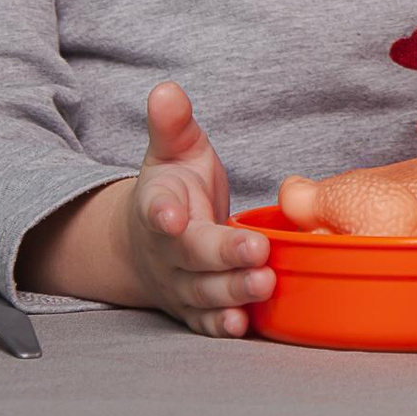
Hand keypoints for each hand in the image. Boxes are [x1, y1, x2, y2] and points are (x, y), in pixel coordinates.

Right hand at [122, 82, 271, 336]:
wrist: (152, 243)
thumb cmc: (175, 189)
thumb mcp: (173, 151)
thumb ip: (172, 125)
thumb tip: (166, 90)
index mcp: (158, 207)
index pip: (156, 210)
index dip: (163, 214)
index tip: (173, 217)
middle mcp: (167, 251)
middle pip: (193, 256)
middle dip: (223, 254)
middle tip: (257, 251)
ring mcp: (181, 283)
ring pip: (204, 292)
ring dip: (233, 291)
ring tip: (264, 284)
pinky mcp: (197, 307)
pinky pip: (207, 321)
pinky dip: (223, 325)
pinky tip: (245, 325)